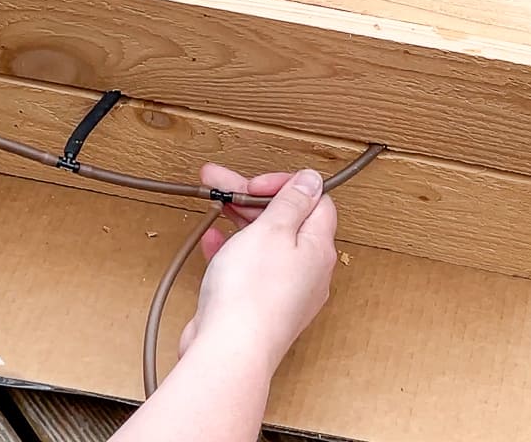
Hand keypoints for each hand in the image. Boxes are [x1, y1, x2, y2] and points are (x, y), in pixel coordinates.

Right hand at [179, 165, 338, 373]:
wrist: (229, 350)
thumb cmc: (251, 294)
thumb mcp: (272, 230)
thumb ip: (292, 202)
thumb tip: (313, 180)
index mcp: (317, 249)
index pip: (315, 202)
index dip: (286, 185)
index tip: (256, 182)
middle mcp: (307, 271)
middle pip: (285, 221)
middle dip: (252, 198)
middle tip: (222, 182)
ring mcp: (283, 291)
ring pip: (264, 244)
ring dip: (239, 221)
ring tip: (213, 203)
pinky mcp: (258, 307)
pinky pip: (248, 269)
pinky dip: (231, 251)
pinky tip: (212, 242)